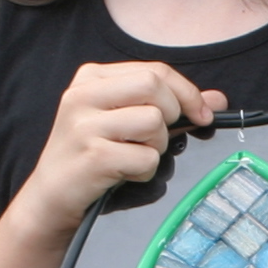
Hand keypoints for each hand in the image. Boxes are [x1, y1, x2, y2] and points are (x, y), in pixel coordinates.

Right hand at [11, 61, 225, 234]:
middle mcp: (83, 95)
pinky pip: (146, 158)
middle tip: (161, 138)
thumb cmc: (92, 156)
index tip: (201, 114)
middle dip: (172, 114)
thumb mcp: (124, 121)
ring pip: (154, 122)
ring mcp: (84, 125)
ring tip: (135, 157)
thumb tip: (217, 100)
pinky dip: (145, 172)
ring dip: (157, 147)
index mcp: (91, 78)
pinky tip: (125, 174)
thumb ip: (169, 104)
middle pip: (154, 86)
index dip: (187, 92)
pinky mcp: (92, 156)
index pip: (155, 70)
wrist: (51, 197)